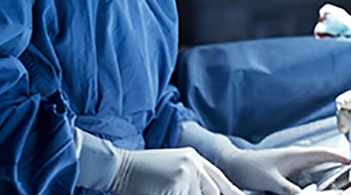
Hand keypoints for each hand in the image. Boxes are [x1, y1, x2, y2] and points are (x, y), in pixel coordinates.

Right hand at [109, 146, 242, 194]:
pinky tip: (163, 193)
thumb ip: (192, 181)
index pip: (220, 182)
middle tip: (187, 193)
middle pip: (214, 193)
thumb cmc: (143, 175)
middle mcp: (195, 163)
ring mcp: (187, 173)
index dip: (231, 193)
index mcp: (195, 159)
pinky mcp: (177, 184)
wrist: (118, 167)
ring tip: (169, 191)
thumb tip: (213, 192)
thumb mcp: (173, 171)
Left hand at [218, 146, 348, 194]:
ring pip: (316, 167)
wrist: (234, 165)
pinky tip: (319, 186)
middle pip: (323, 160)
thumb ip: (289, 190)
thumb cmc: (251, 168)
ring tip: (341, 179)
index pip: (323, 153)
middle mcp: (297, 158)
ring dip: (328, 172)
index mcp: (296, 155)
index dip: (340, 156)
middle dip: (339, 164)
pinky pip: (307, 174)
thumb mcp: (271, 181)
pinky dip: (316, 179)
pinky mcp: (287, 172)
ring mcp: (292, 165)